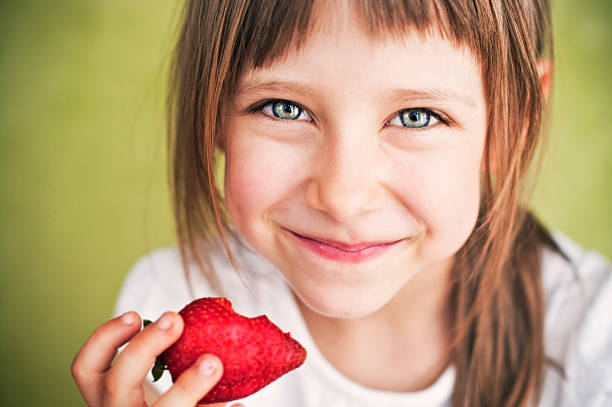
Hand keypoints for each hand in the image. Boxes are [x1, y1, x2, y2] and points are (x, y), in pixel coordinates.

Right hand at [71, 311, 243, 406]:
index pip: (85, 368)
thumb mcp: (151, 382)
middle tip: (176, 318)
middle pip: (118, 383)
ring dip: (187, 387)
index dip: (105, 338)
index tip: (136, 313)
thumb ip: (165, 354)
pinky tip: (240, 403)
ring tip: (214, 363)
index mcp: (106, 396)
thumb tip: (216, 314)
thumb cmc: (164, 401)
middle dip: (145, 346)